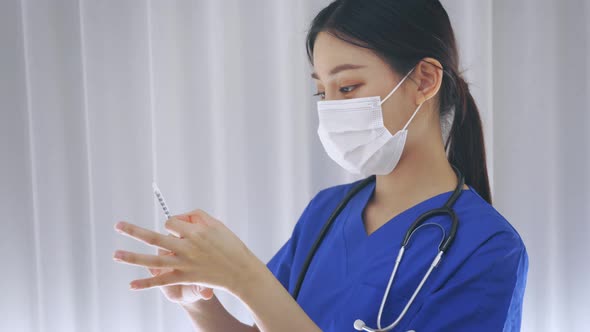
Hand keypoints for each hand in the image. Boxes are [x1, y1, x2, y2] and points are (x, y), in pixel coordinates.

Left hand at [113, 209, 258, 295]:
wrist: (240, 271)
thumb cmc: (230, 245)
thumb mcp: (216, 224)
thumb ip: (196, 216)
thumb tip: (177, 218)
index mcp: (194, 231)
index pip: (171, 222)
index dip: (174, 224)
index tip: (182, 228)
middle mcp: (185, 247)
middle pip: (154, 237)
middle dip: (133, 231)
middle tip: (117, 225)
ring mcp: (183, 264)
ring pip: (152, 259)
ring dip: (132, 258)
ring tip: (115, 254)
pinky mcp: (184, 277)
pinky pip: (162, 280)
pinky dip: (146, 283)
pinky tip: (131, 285)